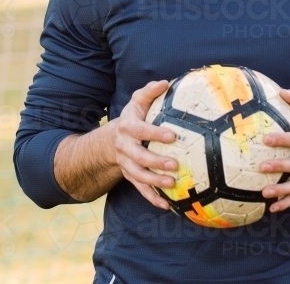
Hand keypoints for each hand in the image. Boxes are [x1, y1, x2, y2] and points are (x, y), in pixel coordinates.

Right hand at [111, 80, 177, 210]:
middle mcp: (125, 147)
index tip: (172, 135)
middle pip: (138, 157)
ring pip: (139, 176)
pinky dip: (152, 198)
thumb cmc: (134, 117)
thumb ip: (149, 91)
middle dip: (156, 162)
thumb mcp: (138, 102)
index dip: (154, 133)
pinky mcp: (131, 176)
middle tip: (175, 165)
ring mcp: (126, 164)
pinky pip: (141, 189)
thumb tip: (166, 82)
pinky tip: (167, 206)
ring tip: (172, 184)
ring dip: (155, 182)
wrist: (113, 140)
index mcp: (127, 127)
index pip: (139, 130)